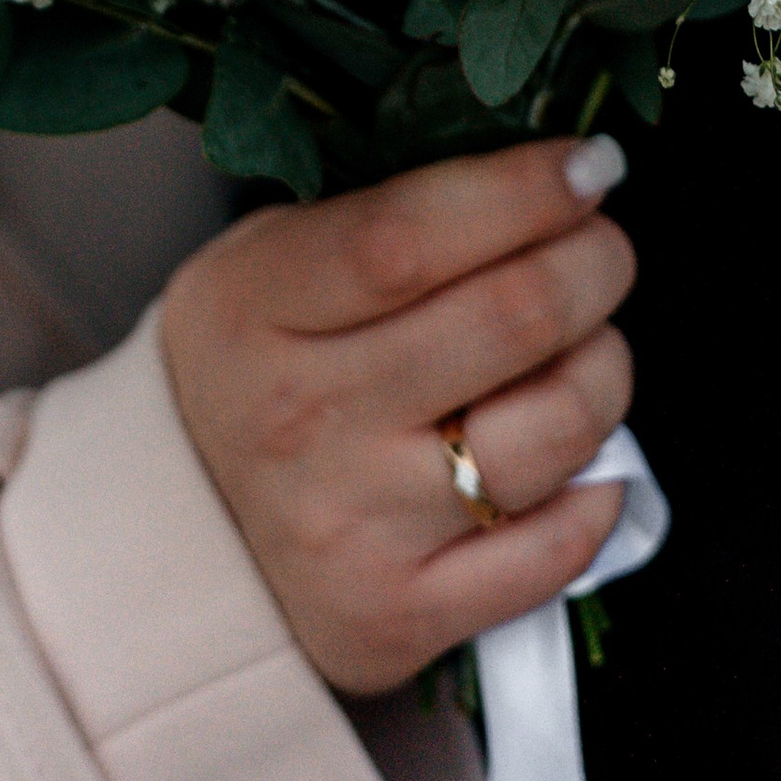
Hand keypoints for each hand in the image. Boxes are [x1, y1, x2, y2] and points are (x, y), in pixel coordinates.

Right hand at [159, 133, 634, 696]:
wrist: (175, 531)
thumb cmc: (256, 363)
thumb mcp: (271, 260)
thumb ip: (389, 219)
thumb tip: (550, 181)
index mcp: (257, 307)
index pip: (413, 236)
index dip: (525, 191)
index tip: (587, 165)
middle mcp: (305, 420)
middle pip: (510, 319)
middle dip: (593, 264)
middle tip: (601, 251)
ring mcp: (357, 527)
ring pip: (555, 431)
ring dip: (604, 370)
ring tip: (588, 350)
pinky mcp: (404, 615)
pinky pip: (556, 550)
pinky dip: (597, 490)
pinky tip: (578, 457)